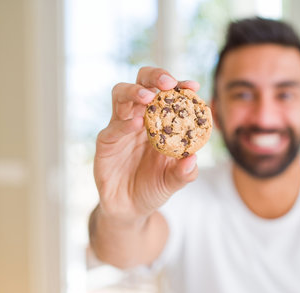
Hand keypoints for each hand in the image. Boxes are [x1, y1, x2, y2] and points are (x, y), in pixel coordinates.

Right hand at [94, 67, 199, 218]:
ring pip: (120, 95)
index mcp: (159, 121)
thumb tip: (193, 158)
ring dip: (134, 91)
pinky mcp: (106, 142)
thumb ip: (185, 172)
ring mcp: (120, 127)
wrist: (130, 209)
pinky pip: (112, 128)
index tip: (193, 86)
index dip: (179, 86)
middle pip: (141, 83)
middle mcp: (139, 117)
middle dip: (154, 76)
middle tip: (167, 84)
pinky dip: (124, 123)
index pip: (167, 94)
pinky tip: (136, 124)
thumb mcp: (174, 181)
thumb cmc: (154, 188)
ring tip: (148, 97)